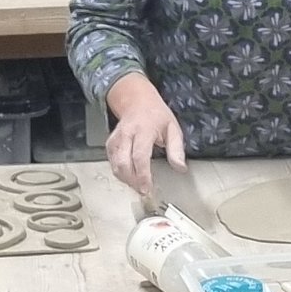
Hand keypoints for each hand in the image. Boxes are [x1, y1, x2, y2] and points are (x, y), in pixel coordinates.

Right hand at [106, 74, 185, 196]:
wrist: (137, 101)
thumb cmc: (156, 115)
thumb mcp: (173, 128)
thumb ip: (177, 149)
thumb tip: (180, 168)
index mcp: (144, 130)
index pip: (139, 156)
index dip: (142, 175)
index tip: (147, 187)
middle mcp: (127, 134)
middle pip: (123, 163)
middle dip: (132, 181)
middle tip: (143, 191)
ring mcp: (116, 138)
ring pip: (115, 164)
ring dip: (126, 179)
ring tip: (138, 185)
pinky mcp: (110, 143)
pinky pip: (111, 162)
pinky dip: (120, 172)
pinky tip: (130, 176)